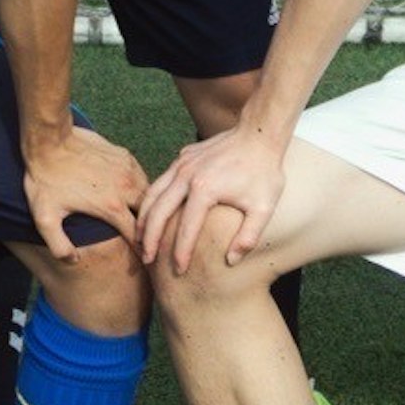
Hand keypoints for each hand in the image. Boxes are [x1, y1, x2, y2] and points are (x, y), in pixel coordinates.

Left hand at [21, 122, 150, 262]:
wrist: (49, 140)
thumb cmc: (46, 180)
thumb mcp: (45, 218)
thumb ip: (59, 246)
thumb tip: (74, 260)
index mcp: (111, 207)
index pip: (138, 236)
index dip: (142, 251)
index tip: (144, 259)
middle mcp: (125, 188)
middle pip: (150, 214)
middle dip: (150, 228)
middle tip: (147, 239)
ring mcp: (127, 169)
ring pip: (148, 194)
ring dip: (147, 207)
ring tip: (143, 219)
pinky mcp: (124, 155)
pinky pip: (141, 175)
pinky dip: (140, 187)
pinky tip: (133, 194)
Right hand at [137, 121, 285, 275]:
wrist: (259, 133)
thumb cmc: (264, 172)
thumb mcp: (263, 208)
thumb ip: (248, 238)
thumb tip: (231, 261)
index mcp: (205, 189)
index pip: (186, 229)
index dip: (180, 253)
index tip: (178, 271)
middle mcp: (187, 175)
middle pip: (158, 212)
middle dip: (150, 238)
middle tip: (147, 259)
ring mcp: (182, 163)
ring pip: (152, 194)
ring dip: (144, 218)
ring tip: (140, 239)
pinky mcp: (183, 157)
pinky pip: (161, 180)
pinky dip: (151, 199)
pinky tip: (152, 213)